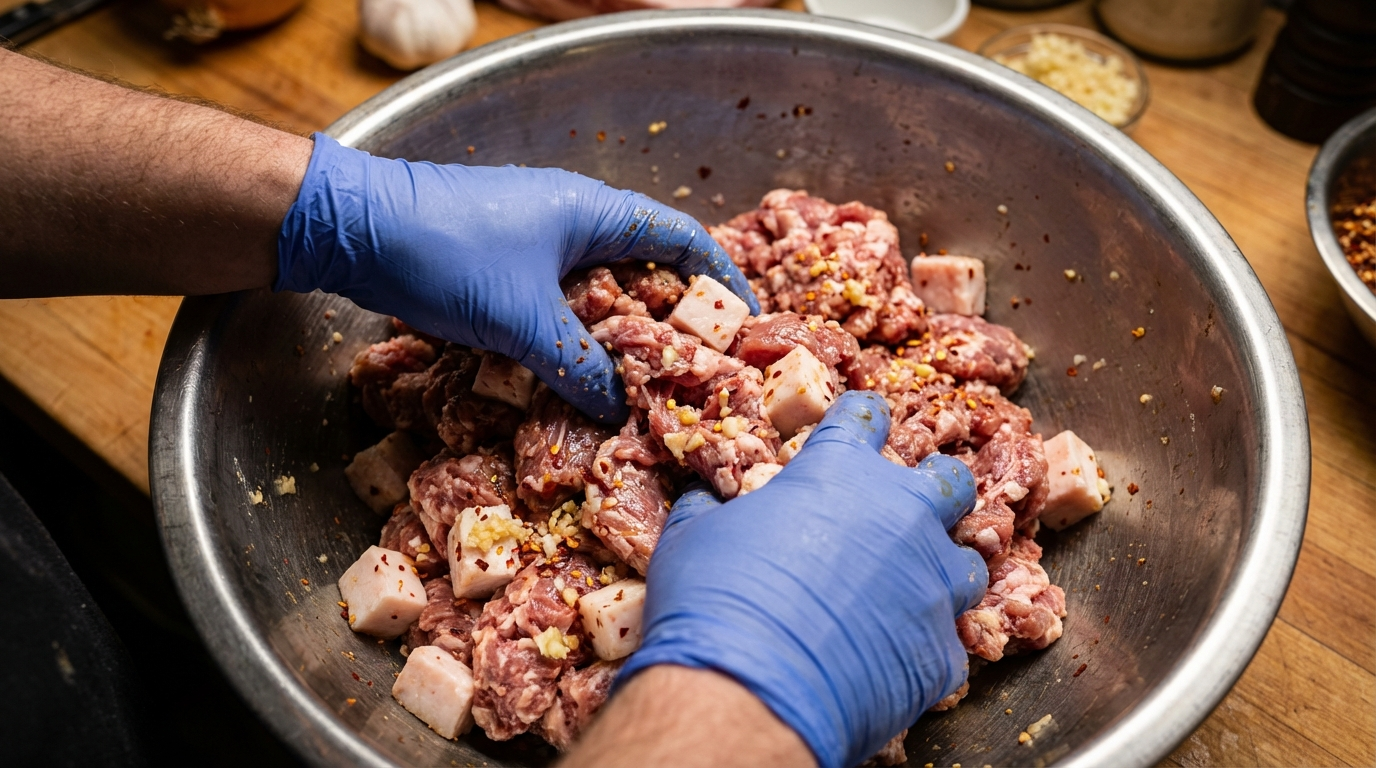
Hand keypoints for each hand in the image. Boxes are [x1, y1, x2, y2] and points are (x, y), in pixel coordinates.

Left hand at [275, 133, 757, 423]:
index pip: (680, 238)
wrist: (350, 229)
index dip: (720, 277)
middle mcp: (571, 221)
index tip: (745, 319)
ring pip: (597, 291)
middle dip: (670, 317)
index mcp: (592, 213)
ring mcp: (534, 242)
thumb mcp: (522, 319)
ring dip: (617, 333)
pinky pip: (557, 304)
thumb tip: (619, 409)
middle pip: (643, 268)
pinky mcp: (501, 267)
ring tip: (641, 384)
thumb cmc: (446, 254)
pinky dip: (573, 338)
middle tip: (694, 368)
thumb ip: (577, 366)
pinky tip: (576, 377)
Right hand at [618, 391, 987, 767]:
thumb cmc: (714, 598)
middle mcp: (901, 515)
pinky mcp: (942, 651)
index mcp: (840, 472)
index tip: (863, 422)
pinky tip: (895, 656)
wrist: (748, 689)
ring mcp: (931, 583)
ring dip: (941, 569)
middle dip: (935, 485)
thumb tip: (702, 503)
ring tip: (914, 587)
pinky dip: (922, 645)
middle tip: (909, 502)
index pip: (866, 419)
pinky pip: (947, 642)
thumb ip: (711, 512)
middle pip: (947, 481)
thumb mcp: (693, 538)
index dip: (863, 419)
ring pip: (967, 562)